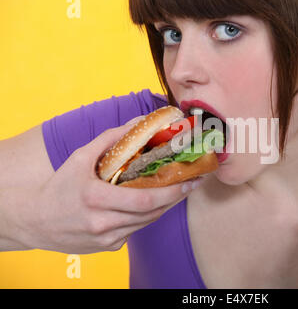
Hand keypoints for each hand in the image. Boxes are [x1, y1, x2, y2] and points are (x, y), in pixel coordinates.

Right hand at [6, 120, 203, 253]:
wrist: (34, 220)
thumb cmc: (59, 186)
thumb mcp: (81, 157)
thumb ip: (112, 139)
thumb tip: (141, 123)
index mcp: (96, 199)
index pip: (145, 201)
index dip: (171, 193)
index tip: (188, 182)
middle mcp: (102, 223)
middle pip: (151, 213)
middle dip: (175, 198)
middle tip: (191, 184)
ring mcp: (106, 238)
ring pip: (146, 223)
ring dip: (163, 207)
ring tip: (177, 190)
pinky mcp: (107, 247)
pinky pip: (135, 230)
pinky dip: (145, 217)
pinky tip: (150, 204)